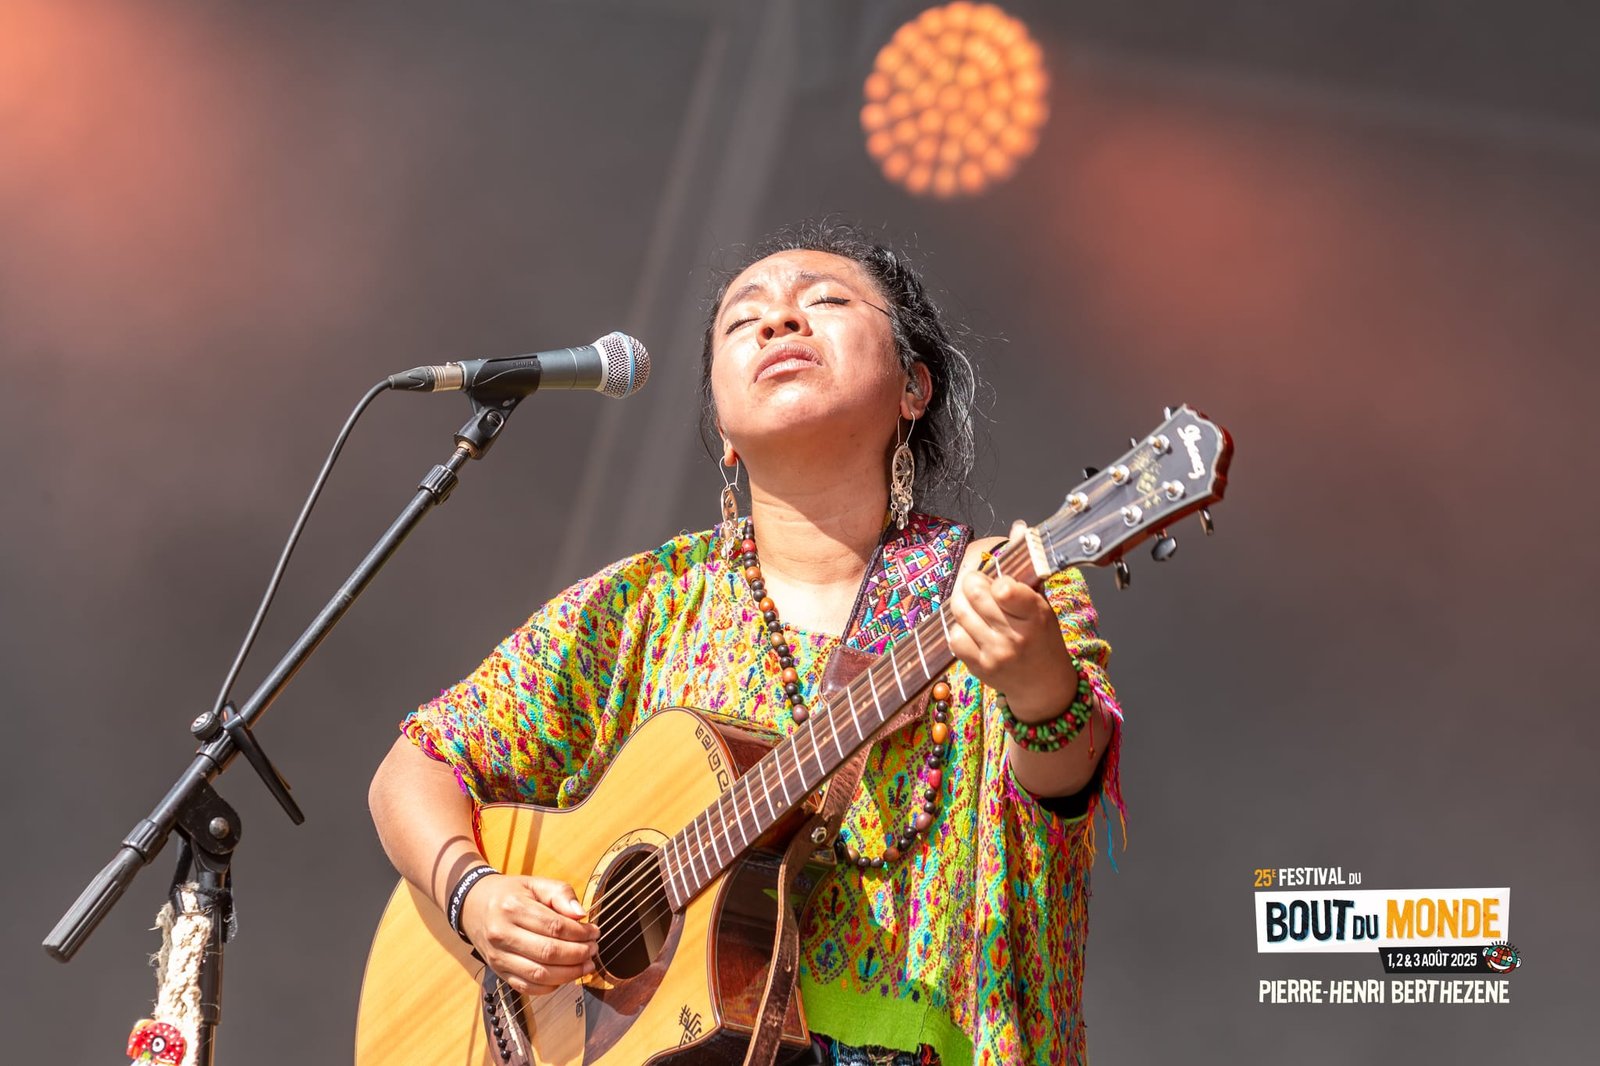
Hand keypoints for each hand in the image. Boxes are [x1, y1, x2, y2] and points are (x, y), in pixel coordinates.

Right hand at [459, 874, 600, 995]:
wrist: (474, 906)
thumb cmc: (509, 894)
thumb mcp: (534, 883)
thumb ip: (561, 893)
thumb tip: (581, 914)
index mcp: (512, 908)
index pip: (554, 926)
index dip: (580, 933)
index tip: (594, 932)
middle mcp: (502, 934)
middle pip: (548, 953)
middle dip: (578, 954)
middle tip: (593, 949)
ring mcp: (498, 957)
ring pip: (539, 974)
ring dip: (569, 974)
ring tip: (586, 965)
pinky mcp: (498, 972)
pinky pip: (527, 988)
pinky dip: (550, 987)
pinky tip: (565, 976)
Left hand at [947, 521, 1077, 721]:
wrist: (1045, 685)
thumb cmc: (1044, 639)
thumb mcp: (1043, 603)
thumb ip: (1027, 569)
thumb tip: (1018, 528)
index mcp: (1036, 615)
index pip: (1004, 588)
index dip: (996, 578)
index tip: (999, 581)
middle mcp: (1015, 636)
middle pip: (974, 595)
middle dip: (971, 582)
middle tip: (976, 583)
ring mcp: (995, 654)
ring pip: (960, 613)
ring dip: (961, 602)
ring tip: (972, 603)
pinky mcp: (979, 668)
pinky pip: (954, 637)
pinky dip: (959, 627)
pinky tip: (972, 627)